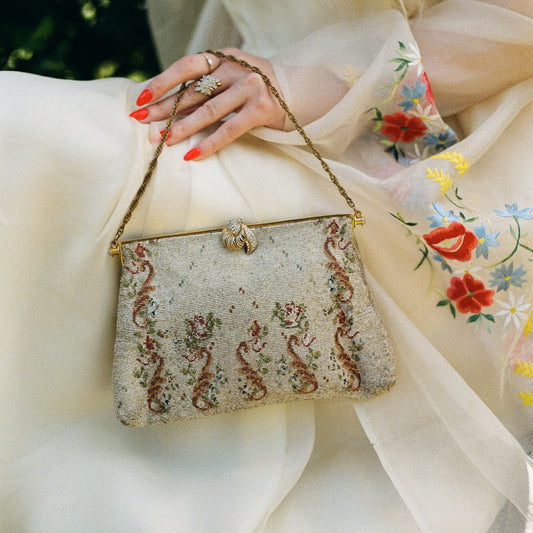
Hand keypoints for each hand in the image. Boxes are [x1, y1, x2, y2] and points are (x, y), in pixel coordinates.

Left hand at [129, 48, 285, 160]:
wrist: (298, 91)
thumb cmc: (256, 88)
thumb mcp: (232, 76)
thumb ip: (208, 85)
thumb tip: (169, 105)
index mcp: (223, 57)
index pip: (186, 67)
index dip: (162, 82)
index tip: (141, 98)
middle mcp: (235, 69)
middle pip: (192, 92)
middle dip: (164, 109)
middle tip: (142, 122)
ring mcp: (249, 88)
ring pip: (208, 111)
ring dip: (182, 127)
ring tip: (163, 140)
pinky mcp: (261, 109)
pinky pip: (229, 130)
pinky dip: (209, 144)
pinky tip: (193, 155)